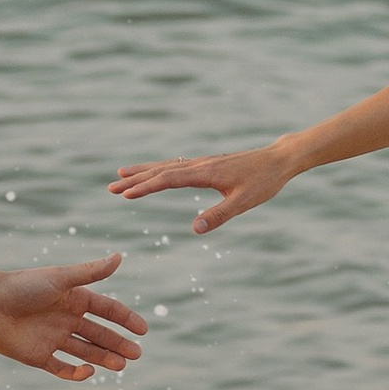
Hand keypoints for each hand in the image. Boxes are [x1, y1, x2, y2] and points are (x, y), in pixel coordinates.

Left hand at [0, 254, 147, 380]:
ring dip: (104, 358)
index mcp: (73, 298)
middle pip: (99, 333)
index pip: (107, 310)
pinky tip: (89, 372)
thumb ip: (91, 272)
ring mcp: (53, 338)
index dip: (126, 319)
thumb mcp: (61, 278)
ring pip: (85, 352)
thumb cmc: (23, 286)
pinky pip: (62, 368)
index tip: (143, 330)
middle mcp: (66, 318)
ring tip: (122, 366)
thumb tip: (120, 257)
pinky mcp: (39, 357)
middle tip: (136, 354)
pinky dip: (76, 373)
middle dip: (118, 343)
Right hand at [109, 146, 289, 235]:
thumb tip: (195, 229)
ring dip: (143, 172)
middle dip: (135, 179)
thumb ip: (220, 215)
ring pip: (166, 166)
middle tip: (110, 187)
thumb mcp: (244, 202)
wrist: (278, 160)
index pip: (168, 180)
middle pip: (161, 171)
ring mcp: (202, 163)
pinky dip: (159, 168)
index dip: (145, 187)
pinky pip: (176, 165)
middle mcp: (199, 164)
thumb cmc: (263, 182)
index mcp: (205, 173)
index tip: (125, 194)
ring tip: (120, 174)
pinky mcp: (207, 164)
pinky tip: (153, 172)